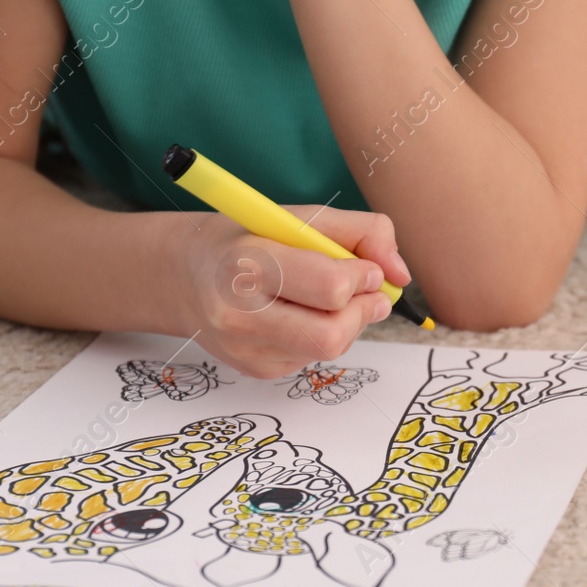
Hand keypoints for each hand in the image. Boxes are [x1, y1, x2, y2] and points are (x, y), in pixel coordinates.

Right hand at [162, 207, 411, 378]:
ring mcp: (246, 349)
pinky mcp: (256, 370)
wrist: (186, 275)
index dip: (363, 278)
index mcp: (249, 264)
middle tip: (366, 292)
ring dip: (348, 324)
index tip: (365, 267)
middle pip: (332, 334)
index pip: (330, 287)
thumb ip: (362, 232)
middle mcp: (240, 313)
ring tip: (330, 299)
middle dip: (363, 311)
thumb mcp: (299, 216)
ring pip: (329, 350)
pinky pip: (313, 360)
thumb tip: (400, 274)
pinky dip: (323, 336)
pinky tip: (301, 314)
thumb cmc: (248, 238)